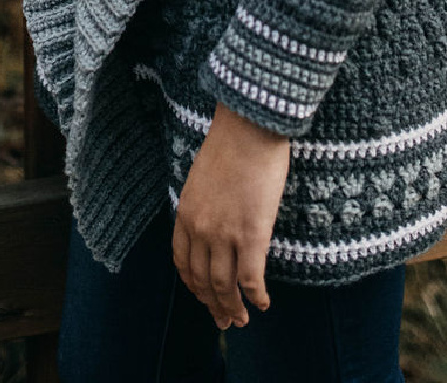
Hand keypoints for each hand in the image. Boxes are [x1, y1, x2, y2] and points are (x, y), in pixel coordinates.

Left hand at [173, 101, 290, 329]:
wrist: (249, 126)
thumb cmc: (232, 142)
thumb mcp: (203, 176)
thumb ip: (203, 203)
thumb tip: (215, 220)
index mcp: (186, 214)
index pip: (183, 263)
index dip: (194, 286)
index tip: (203, 297)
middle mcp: (200, 230)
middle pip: (203, 281)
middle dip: (213, 305)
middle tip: (224, 321)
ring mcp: (225, 234)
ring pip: (225, 286)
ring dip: (233, 309)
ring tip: (242, 321)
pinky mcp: (252, 234)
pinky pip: (251, 279)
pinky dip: (256, 297)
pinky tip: (263, 304)